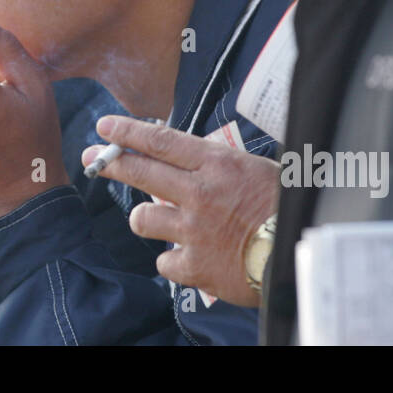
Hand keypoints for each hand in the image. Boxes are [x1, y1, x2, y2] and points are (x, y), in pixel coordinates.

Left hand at [82, 115, 280, 307]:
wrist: (301, 252)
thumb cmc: (283, 206)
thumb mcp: (254, 169)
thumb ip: (215, 165)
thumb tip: (182, 158)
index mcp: (216, 164)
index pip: (161, 141)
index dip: (128, 132)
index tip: (104, 126)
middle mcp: (199, 193)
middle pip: (141, 172)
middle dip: (110, 162)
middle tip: (92, 157)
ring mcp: (193, 230)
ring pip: (143, 219)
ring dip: (146, 218)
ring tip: (158, 220)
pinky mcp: (195, 266)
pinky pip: (163, 261)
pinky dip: (172, 260)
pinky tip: (187, 257)